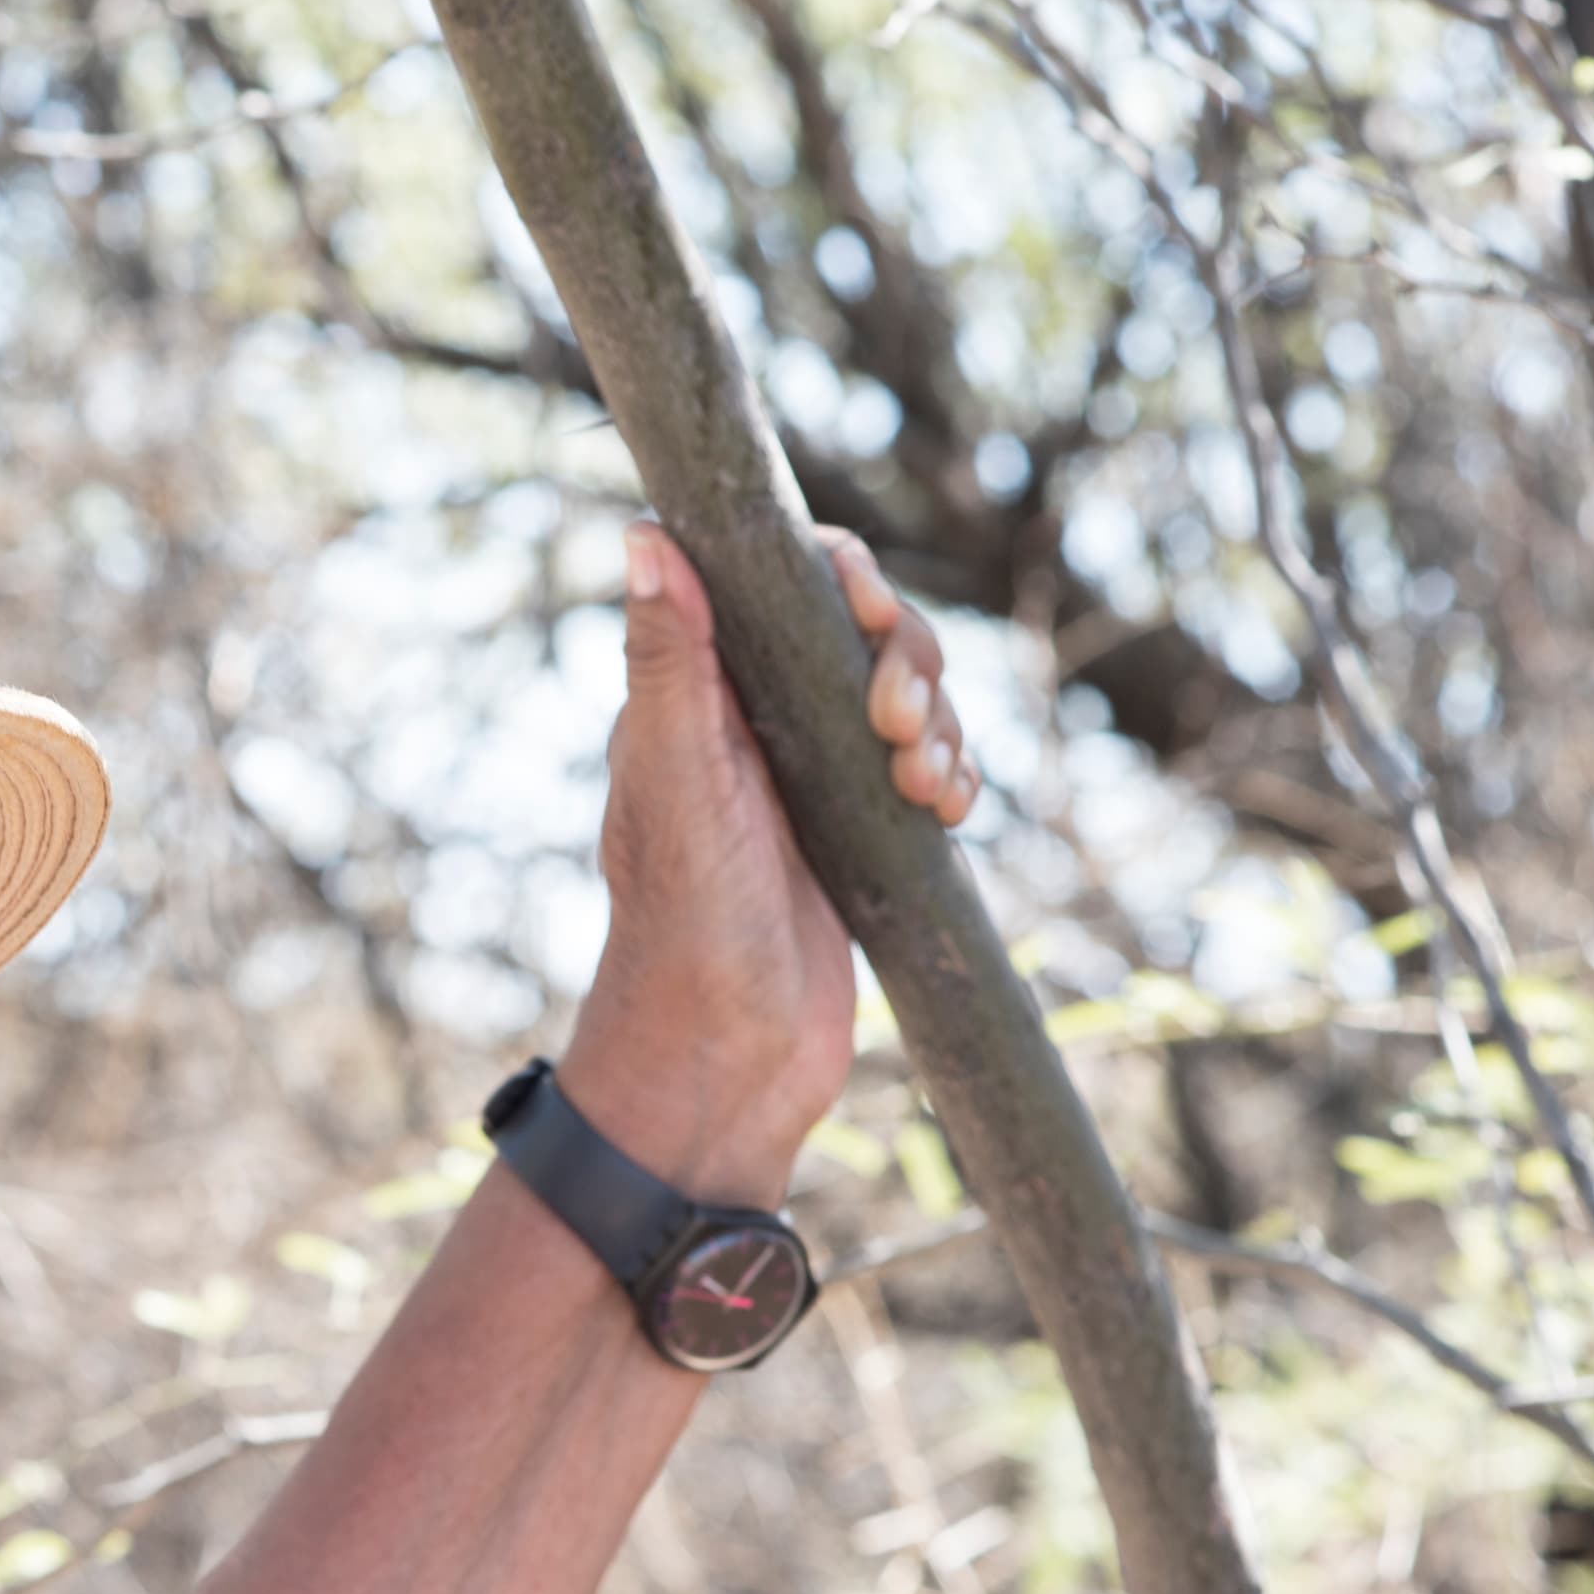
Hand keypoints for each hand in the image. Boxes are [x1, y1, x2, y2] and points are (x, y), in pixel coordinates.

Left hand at [557, 520, 969, 1203]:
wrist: (723, 1061)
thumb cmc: (683, 926)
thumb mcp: (677, 779)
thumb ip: (670, 661)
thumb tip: (641, 532)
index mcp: (697, 697)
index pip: (778, 581)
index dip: (838, 572)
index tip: (865, 611)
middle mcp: (752, 728)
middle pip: (858, 631)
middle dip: (901, 658)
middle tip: (892, 728)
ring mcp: (810, 782)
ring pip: (903, 697)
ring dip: (935, 723)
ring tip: (923, 789)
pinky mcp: (857, 835)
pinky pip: (926, 769)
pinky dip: (952, 775)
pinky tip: (947, 814)